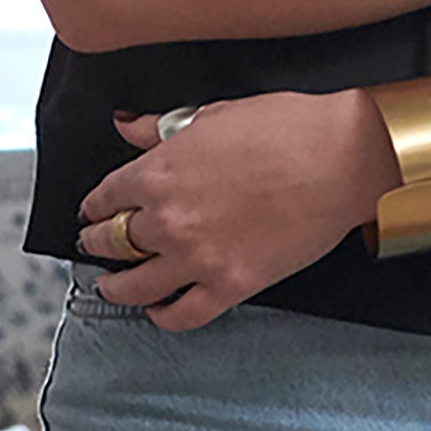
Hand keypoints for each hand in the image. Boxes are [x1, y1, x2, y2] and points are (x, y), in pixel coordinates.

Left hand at [74, 89, 397, 330]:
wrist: (339, 157)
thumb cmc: (286, 127)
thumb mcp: (214, 113)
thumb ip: (161, 127)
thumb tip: (127, 124)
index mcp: (161, 171)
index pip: (107, 196)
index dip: (93, 205)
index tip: (91, 209)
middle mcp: (169, 219)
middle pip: (112, 242)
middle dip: (96, 243)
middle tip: (92, 245)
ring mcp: (197, 257)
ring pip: (136, 286)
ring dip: (117, 287)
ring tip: (112, 285)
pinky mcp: (229, 285)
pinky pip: (182, 315)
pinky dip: (162, 317)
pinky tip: (158, 310)